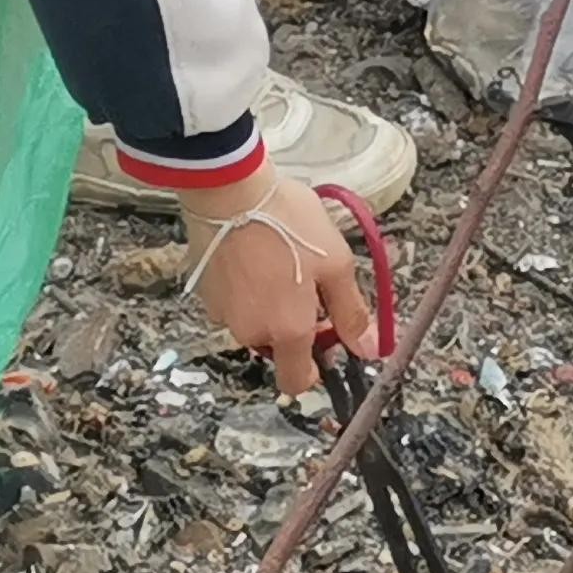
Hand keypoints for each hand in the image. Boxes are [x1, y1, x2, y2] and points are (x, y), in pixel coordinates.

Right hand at [181, 172, 375, 393]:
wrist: (229, 190)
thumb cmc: (288, 224)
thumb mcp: (335, 262)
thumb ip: (351, 311)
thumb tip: (367, 350)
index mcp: (287, 330)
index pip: (297, 382)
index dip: (314, 369)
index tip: (325, 337)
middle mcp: (251, 331)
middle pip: (276, 347)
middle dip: (292, 326)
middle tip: (305, 284)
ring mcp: (222, 313)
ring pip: (254, 323)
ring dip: (268, 305)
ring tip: (278, 260)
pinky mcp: (204, 292)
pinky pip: (233, 302)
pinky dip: (245, 288)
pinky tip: (253, 255)